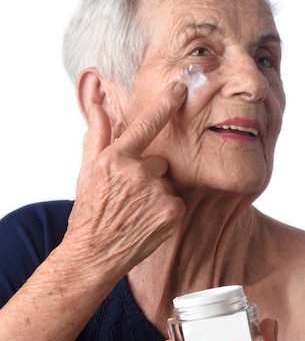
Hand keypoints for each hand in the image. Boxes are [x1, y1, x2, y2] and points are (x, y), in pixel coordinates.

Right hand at [63, 80, 187, 276]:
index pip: (145, 124)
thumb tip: (98, 103)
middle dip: (148, 172)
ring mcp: (156, 193)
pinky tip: (147, 219)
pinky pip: (176, 200)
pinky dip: (165, 209)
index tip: (179, 87)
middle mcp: (137, 173)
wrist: (94, 253)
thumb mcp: (87, 170)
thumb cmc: (90, 211)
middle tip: (129, 193)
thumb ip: (97, 133)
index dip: (165, 103)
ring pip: (167, 181)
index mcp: (115, 158)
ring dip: (157, 191)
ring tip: (136, 209)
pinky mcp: (171, 212)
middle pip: (159, 159)